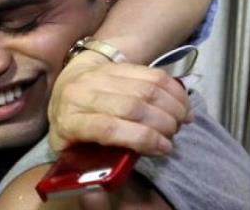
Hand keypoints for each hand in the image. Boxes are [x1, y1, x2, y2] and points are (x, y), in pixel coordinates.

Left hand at [48, 51, 192, 155]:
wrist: (67, 83)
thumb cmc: (72, 124)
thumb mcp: (71, 149)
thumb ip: (88, 165)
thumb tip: (106, 185)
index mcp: (69, 121)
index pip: (108, 128)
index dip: (141, 138)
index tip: (163, 148)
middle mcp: (81, 94)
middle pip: (132, 107)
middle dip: (162, 123)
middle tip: (172, 135)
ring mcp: (98, 76)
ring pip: (146, 88)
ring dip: (172, 107)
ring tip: (179, 121)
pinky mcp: (115, 64)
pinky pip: (152, 74)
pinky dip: (174, 91)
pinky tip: (182, 104)